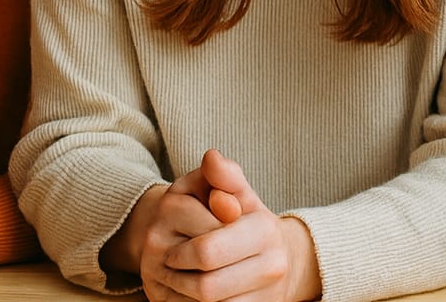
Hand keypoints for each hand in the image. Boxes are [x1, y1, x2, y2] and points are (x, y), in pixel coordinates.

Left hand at [141, 150, 319, 301]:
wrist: (277, 261)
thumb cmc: (245, 220)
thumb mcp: (235, 192)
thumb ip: (222, 176)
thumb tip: (212, 158)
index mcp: (265, 230)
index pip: (206, 251)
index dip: (179, 251)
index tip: (169, 246)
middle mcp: (273, 265)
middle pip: (207, 286)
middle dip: (180, 279)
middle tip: (168, 267)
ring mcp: (269, 296)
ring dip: (186, 298)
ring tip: (176, 283)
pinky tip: (189, 297)